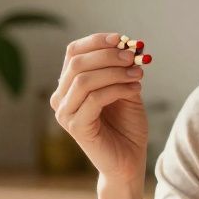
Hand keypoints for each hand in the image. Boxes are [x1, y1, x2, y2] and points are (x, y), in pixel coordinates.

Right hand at [51, 33, 147, 182]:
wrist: (129, 160)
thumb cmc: (126, 126)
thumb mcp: (126, 89)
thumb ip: (122, 69)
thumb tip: (129, 46)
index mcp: (69, 85)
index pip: (73, 52)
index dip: (96, 41)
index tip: (122, 39)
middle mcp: (61, 97)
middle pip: (77, 63)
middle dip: (108, 55)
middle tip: (133, 56)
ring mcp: (64, 113)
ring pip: (84, 80)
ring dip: (115, 72)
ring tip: (138, 73)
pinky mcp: (75, 127)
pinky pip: (94, 99)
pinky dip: (116, 89)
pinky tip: (134, 88)